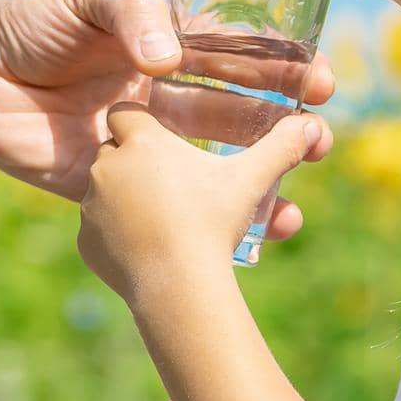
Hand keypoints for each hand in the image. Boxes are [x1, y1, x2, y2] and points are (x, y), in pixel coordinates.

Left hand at [0, 0, 335, 240]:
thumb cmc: (32, 23)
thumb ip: (135, 14)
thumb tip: (171, 60)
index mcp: (167, 47)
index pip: (237, 56)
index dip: (281, 66)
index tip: (319, 77)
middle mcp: (165, 95)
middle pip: (239, 111)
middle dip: (286, 123)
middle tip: (324, 133)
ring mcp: (147, 144)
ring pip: (218, 162)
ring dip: (265, 173)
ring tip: (301, 185)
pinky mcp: (118, 187)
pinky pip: (175, 205)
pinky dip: (215, 217)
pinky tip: (256, 225)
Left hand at [76, 102, 332, 303]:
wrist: (179, 287)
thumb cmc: (212, 222)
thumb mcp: (249, 180)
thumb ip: (280, 147)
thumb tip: (314, 126)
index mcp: (141, 141)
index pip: (126, 113)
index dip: (143, 121)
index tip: (162, 133)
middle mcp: (106, 166)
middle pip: (114, 150)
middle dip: (135, 160)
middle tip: (169, 176)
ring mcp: (91, 206)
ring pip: (103, 189)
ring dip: (125, 195)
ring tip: (161, 211)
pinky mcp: (86, 244)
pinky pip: (98, 229)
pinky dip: (116, 233)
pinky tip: (145, 243)